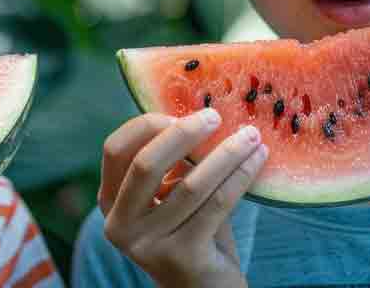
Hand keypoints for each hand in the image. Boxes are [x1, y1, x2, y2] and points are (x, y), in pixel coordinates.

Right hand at [98, 110, 265, 287]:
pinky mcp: (181, 257)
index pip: (115, 150)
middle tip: (215, 116)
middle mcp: (120, 226)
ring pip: (190, 185)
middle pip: (145, 164)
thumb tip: (200, 112)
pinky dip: (240, 176)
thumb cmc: (191, 232)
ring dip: (225, 154)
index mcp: (110, 202)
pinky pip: (216, 204)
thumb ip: (175, 162)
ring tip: (251, 136)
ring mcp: (147, 245)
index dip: (145, 125)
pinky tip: (258, 159)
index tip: (178, 113)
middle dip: (183, 133)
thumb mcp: (173, 196)